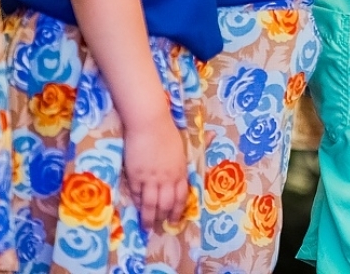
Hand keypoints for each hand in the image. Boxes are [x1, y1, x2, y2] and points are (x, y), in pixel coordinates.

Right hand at [122, 107, 188, 232]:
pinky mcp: (136, 176)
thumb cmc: (168, 130)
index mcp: (181, 171)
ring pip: (150, 204)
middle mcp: (167, 178)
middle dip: (163, 217)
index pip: (182, 197)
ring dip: (149, 217)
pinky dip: (137, 203)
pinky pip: (137, 194)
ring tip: (147, 226)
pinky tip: (137, 208)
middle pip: (166, 204)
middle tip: (159, 225)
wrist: (150, 123)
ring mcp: (151, 178)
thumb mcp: (185, 141)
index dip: (178, 210)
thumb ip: (200, 143)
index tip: (175, 219)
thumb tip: (213, 135)